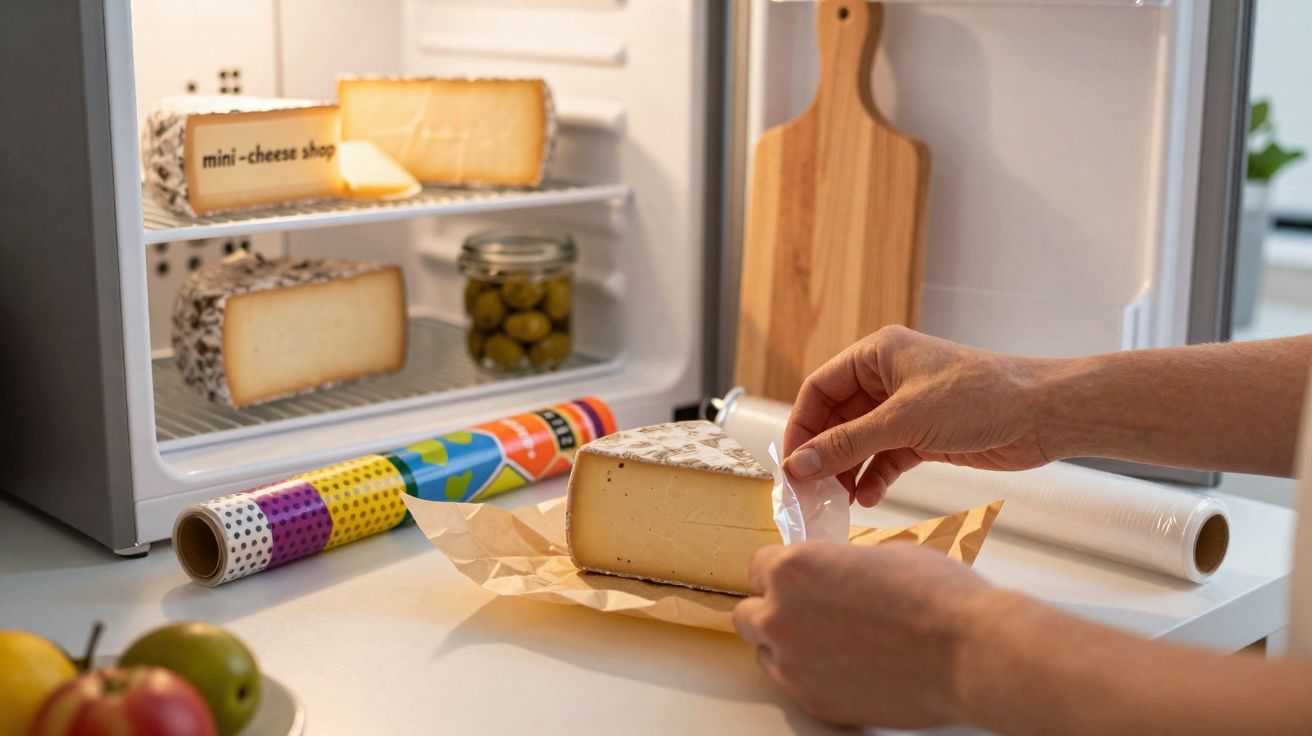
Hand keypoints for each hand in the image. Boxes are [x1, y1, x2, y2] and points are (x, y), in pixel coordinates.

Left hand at [733, 542, 996, 728]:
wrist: (970, 652)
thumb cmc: (935, 597)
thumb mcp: (879, 553)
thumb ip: (838, 564)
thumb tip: (834, 572)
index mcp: (792, 569)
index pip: (756, 567)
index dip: (781, 572)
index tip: (798, 579)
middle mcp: (780, 617)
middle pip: (747, 614)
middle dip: (772, 609)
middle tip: (809, 611)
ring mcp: (793, 665)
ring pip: (767, 653)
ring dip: (788, 645)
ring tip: (834, 642)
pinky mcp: (815, 702)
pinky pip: (797, 685)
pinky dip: (814, 676)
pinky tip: (849, 667)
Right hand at [783, 325, 1055, 505]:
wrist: (1042, 415)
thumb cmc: (979, 398)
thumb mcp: (903, 421)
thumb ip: (847, 445)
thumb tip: (799, 465)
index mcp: (877, 354)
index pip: (819, 389)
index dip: (801, 425)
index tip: (791, 462)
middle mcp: (887, 378)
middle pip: (836, 418)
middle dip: (823, 454)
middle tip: (809, 489)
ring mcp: (905, 408)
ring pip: (859, 442)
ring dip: (846, 470)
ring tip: (837, 501)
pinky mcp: (923, 435)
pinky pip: (884, 457)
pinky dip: (874, 477)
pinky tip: (869, 497)